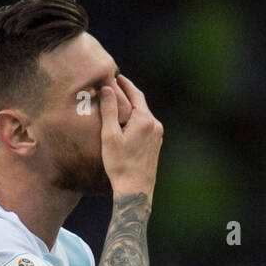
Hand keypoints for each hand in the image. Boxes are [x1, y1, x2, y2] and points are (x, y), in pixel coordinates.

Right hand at [99, 74, 162, 197]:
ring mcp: (157, 136)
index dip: (125, 84)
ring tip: (118, 103)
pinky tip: (126, 123)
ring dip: (131, 108)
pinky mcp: (156, 145)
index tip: (115, 75)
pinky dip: (135, 120)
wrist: (136, 190)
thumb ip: (109, 110)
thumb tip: (107, 89)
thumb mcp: (110, 135)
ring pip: (143, 115)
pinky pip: (145, 126)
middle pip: (140, 103)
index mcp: (145, 119)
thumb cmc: (120, 164)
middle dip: (128, 94)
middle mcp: (155, 125)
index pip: (135, 94)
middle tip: (115, 86)